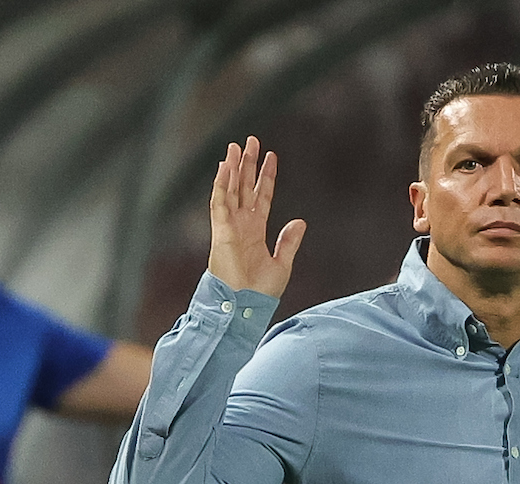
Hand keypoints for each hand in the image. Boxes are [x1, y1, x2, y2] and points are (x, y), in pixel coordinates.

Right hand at [206, 137, 304, 299]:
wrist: (245, 307)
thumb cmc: (261, 293)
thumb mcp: (282, 264)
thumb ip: (289, 241)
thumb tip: (300, 221)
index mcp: (256, 231)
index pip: (261, 196)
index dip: (266, 176)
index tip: (272, 156)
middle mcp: (241, 225)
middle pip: (244, 187)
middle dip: (248, 164)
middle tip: (252, 140)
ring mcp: (230, 226)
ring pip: (231, 190)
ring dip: (233, 168)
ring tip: (236, 146)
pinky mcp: (221, 231)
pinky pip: (219, 202)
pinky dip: (222, 184)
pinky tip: (225, 166)